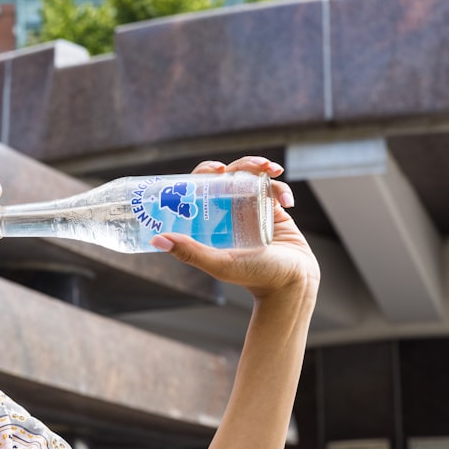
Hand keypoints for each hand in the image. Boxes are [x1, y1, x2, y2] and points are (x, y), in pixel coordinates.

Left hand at [150, 156, 320, 300]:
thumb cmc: (254, 276)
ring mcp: (251, 208)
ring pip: (252, 176)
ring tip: (271, 170)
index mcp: (211, 220)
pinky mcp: (273, 209)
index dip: (205, 173)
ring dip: (261, 167)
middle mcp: (229, 211)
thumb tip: (156, 239)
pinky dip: (281, 189)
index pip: (202, 188)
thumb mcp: (219, 263)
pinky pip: (275, 188)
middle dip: (239, 164)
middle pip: (228, 175)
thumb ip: (190, 253)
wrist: (292, 284)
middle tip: (250, 166)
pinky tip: (287, 203)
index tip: (215, 170)